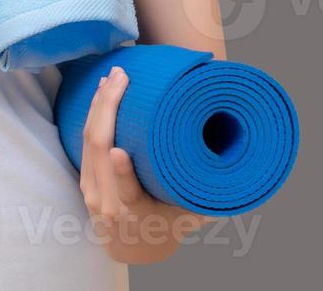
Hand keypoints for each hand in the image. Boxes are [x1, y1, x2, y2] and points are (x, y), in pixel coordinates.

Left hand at [79, 65, 211, 263]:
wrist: (132, 247)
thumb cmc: (167, 226)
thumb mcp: (188, 215)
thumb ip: (207, 194)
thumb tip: (239, 167)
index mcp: (135, 214)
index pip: (126, 193)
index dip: (122, 172)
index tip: (119, 150)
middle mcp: (107, 201)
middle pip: (98, 150)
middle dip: (107, 108)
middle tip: (122, 77)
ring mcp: (91, 188)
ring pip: (87, 140)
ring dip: (98, 103)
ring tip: (113, 76)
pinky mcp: (84, 176)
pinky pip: (84, 140)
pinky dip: (93, 113)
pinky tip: (101, 92)